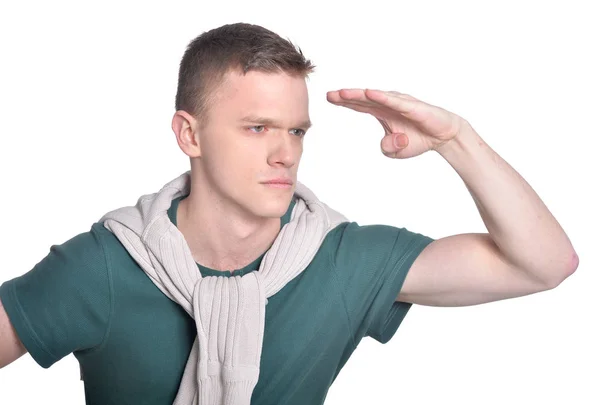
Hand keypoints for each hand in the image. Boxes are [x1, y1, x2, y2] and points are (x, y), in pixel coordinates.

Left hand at [326, 89, 467, 158]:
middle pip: (363, 100)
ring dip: (359, 95)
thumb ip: (387, 148)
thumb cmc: (418, 138)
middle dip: (345, 97)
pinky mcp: (412, 107)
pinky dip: (382, 97)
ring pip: (376, 98)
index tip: (328, 98)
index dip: (344, 101)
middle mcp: (389, 104)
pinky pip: (395, 102)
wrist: (443, 136)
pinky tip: (370, 93)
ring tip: (342, 93)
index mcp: (382, 112)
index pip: (359, 105)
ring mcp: (400, 104)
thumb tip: (389, 143)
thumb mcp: (396, 151)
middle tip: (329, 95)